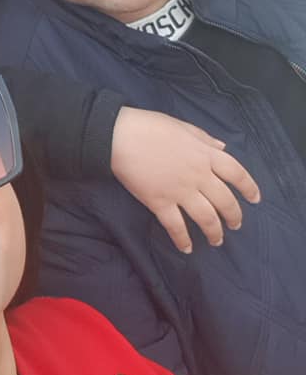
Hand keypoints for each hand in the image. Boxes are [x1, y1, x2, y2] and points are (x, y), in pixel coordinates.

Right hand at [111, 107, 259, 252]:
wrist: (119, 135)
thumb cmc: (149, 126)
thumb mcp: (182, 126)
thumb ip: (204, 138)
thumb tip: (222, 147)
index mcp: (205, 154)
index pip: (237, 173)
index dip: (249, 188)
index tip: (255, 199)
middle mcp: (198, 175)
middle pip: (225, 201)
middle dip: (234, 216)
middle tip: (235, 225)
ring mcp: (180, 191)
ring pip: (206, 218)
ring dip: (214, 232)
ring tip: (216, 241)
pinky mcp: (159, 202)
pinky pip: (176, 226)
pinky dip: (182, 239)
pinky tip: (186, 248)